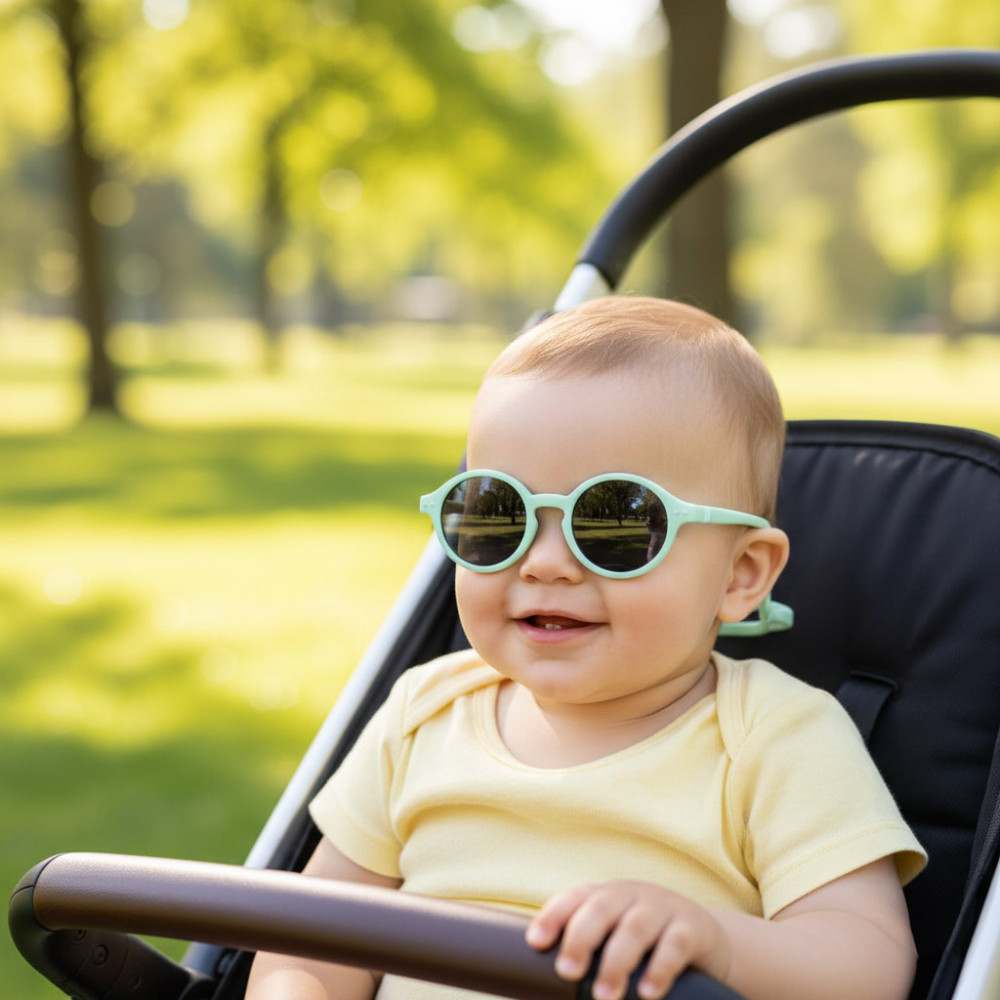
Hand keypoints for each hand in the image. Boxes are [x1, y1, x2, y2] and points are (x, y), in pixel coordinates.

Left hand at [526, 880, 730, 999]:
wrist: (706, 935)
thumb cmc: (648, 939)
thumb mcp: (617, 931)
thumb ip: (590, 943)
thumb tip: (552, 976)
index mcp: (609, 894)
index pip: (576, 897)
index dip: (554, 915)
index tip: (535, 942)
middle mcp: (633, 894)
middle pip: (602, 908)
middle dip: (581, 938)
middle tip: (567, 972)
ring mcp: (664, 908)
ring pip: (635, 928)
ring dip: (617, 962)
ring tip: (604, 996)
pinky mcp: (693, 928)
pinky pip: (675, 945)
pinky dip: (660, 968)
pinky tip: (647, 993)